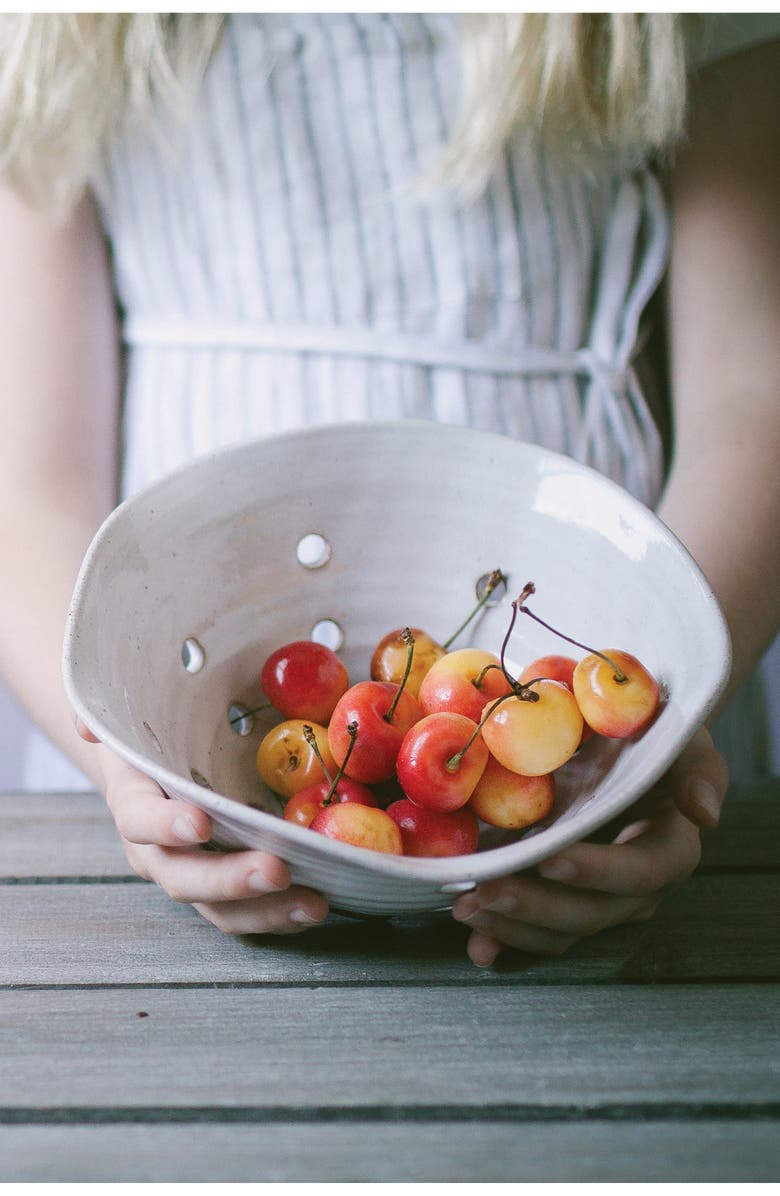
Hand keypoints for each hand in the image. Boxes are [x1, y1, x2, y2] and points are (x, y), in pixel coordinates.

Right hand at [76, 718, 329, 933]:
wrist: (154, 764)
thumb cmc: (153, 735)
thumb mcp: (134, 717)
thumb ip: (108, 714)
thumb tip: (88, 724)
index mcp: (134, 801)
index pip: (140, 818)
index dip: (166, 824)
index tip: (200, 823)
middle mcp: (157, 849)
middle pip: (185, 876)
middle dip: (230, 879)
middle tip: (275, 870)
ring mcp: (190, 874)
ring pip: (219, 907)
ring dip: (266, 910)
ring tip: (313, 902)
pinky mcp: (222, 891)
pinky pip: (247, 912)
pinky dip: (281, 915)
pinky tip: (318, 905)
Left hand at [452, 726, 728, 966]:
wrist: (618, 741)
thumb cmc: (651, 735)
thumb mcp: (678, 739)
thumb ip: (694, 769)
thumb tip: (704, 814)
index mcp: (669, 847)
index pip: (640, 870)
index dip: (598, 871)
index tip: (551, 858)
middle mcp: (636, 886)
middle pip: (592, 911)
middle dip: (536, 906)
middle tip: (485, 891)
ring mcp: (599, 899)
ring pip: (561, 930)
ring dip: (512, 926)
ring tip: (467, 908)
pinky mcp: (564, 900)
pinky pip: (538, 931)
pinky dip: (506, 938)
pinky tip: (477, 943)